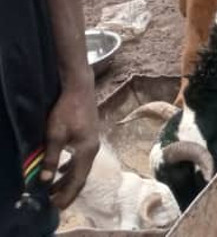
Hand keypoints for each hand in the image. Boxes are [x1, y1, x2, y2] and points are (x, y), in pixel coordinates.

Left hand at [41, 81, 98, 208]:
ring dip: (67, 180)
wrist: (79, 88)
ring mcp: (92, 143)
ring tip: (53, 191)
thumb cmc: (67, 110)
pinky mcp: (88, 137)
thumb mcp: (55, 134)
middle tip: (52, 203)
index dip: (67, 195)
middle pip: (80, 176)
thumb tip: (45, 180)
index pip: (77, 180)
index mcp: (87, 151)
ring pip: (80, 168)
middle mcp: (92, 149)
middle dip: (66, 191)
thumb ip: (52, 158)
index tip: (55, 207)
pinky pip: (79, 160)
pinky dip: (70, 169)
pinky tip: (61, 170)